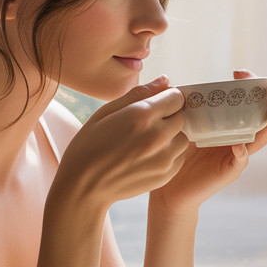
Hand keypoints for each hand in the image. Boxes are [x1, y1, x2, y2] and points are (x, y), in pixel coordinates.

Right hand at [54, 76, 189, 211]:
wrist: (84, 186)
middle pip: (182, 116)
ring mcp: (164, 157)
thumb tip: (165, 80)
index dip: (166, 98)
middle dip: (169, 116)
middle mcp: (158, 135)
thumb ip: (139, 94)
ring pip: (183, 137)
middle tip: (147, 125)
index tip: (155, 104)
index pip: (176, 97)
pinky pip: (179, 156)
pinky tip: (147, 156)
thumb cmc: (89, 146)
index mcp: (142, 115)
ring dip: (171, 136)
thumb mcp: (106, 112)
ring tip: (147, 141)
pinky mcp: (166, 174)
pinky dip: (169, 154)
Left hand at [153, 70, 266, 213]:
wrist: (168, 186)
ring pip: (264, 136)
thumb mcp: (178, 121)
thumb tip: (169, 81)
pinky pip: (241, 160)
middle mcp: (239, 134)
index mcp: (230, 119)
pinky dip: (242, 152)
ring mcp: (237, 152)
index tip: (238, 72)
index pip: (250, 96)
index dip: (251, 81)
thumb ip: (179, 103)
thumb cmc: (175, 150)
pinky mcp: (230, 170)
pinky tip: (239, 144)